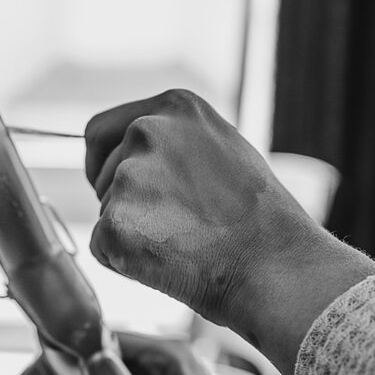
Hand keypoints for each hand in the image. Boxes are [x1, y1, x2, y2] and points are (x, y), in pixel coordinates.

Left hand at [84, 90, 374, 374]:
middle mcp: (146, 131)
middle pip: (100, 173)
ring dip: (130, 231)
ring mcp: (128, 177)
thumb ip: (174, 143)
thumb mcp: (221, 149)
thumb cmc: (257, 218)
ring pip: (105, 212)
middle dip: (122, 201)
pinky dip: (124, 261)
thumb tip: (133, 151)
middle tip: (171, 226)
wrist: (273, 267)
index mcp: (173, 107)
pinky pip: (101, 247)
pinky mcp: (115, 223)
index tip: (116, 185)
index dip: (103, 163)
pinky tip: (167, 262)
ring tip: (182, 243)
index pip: (100, 131)